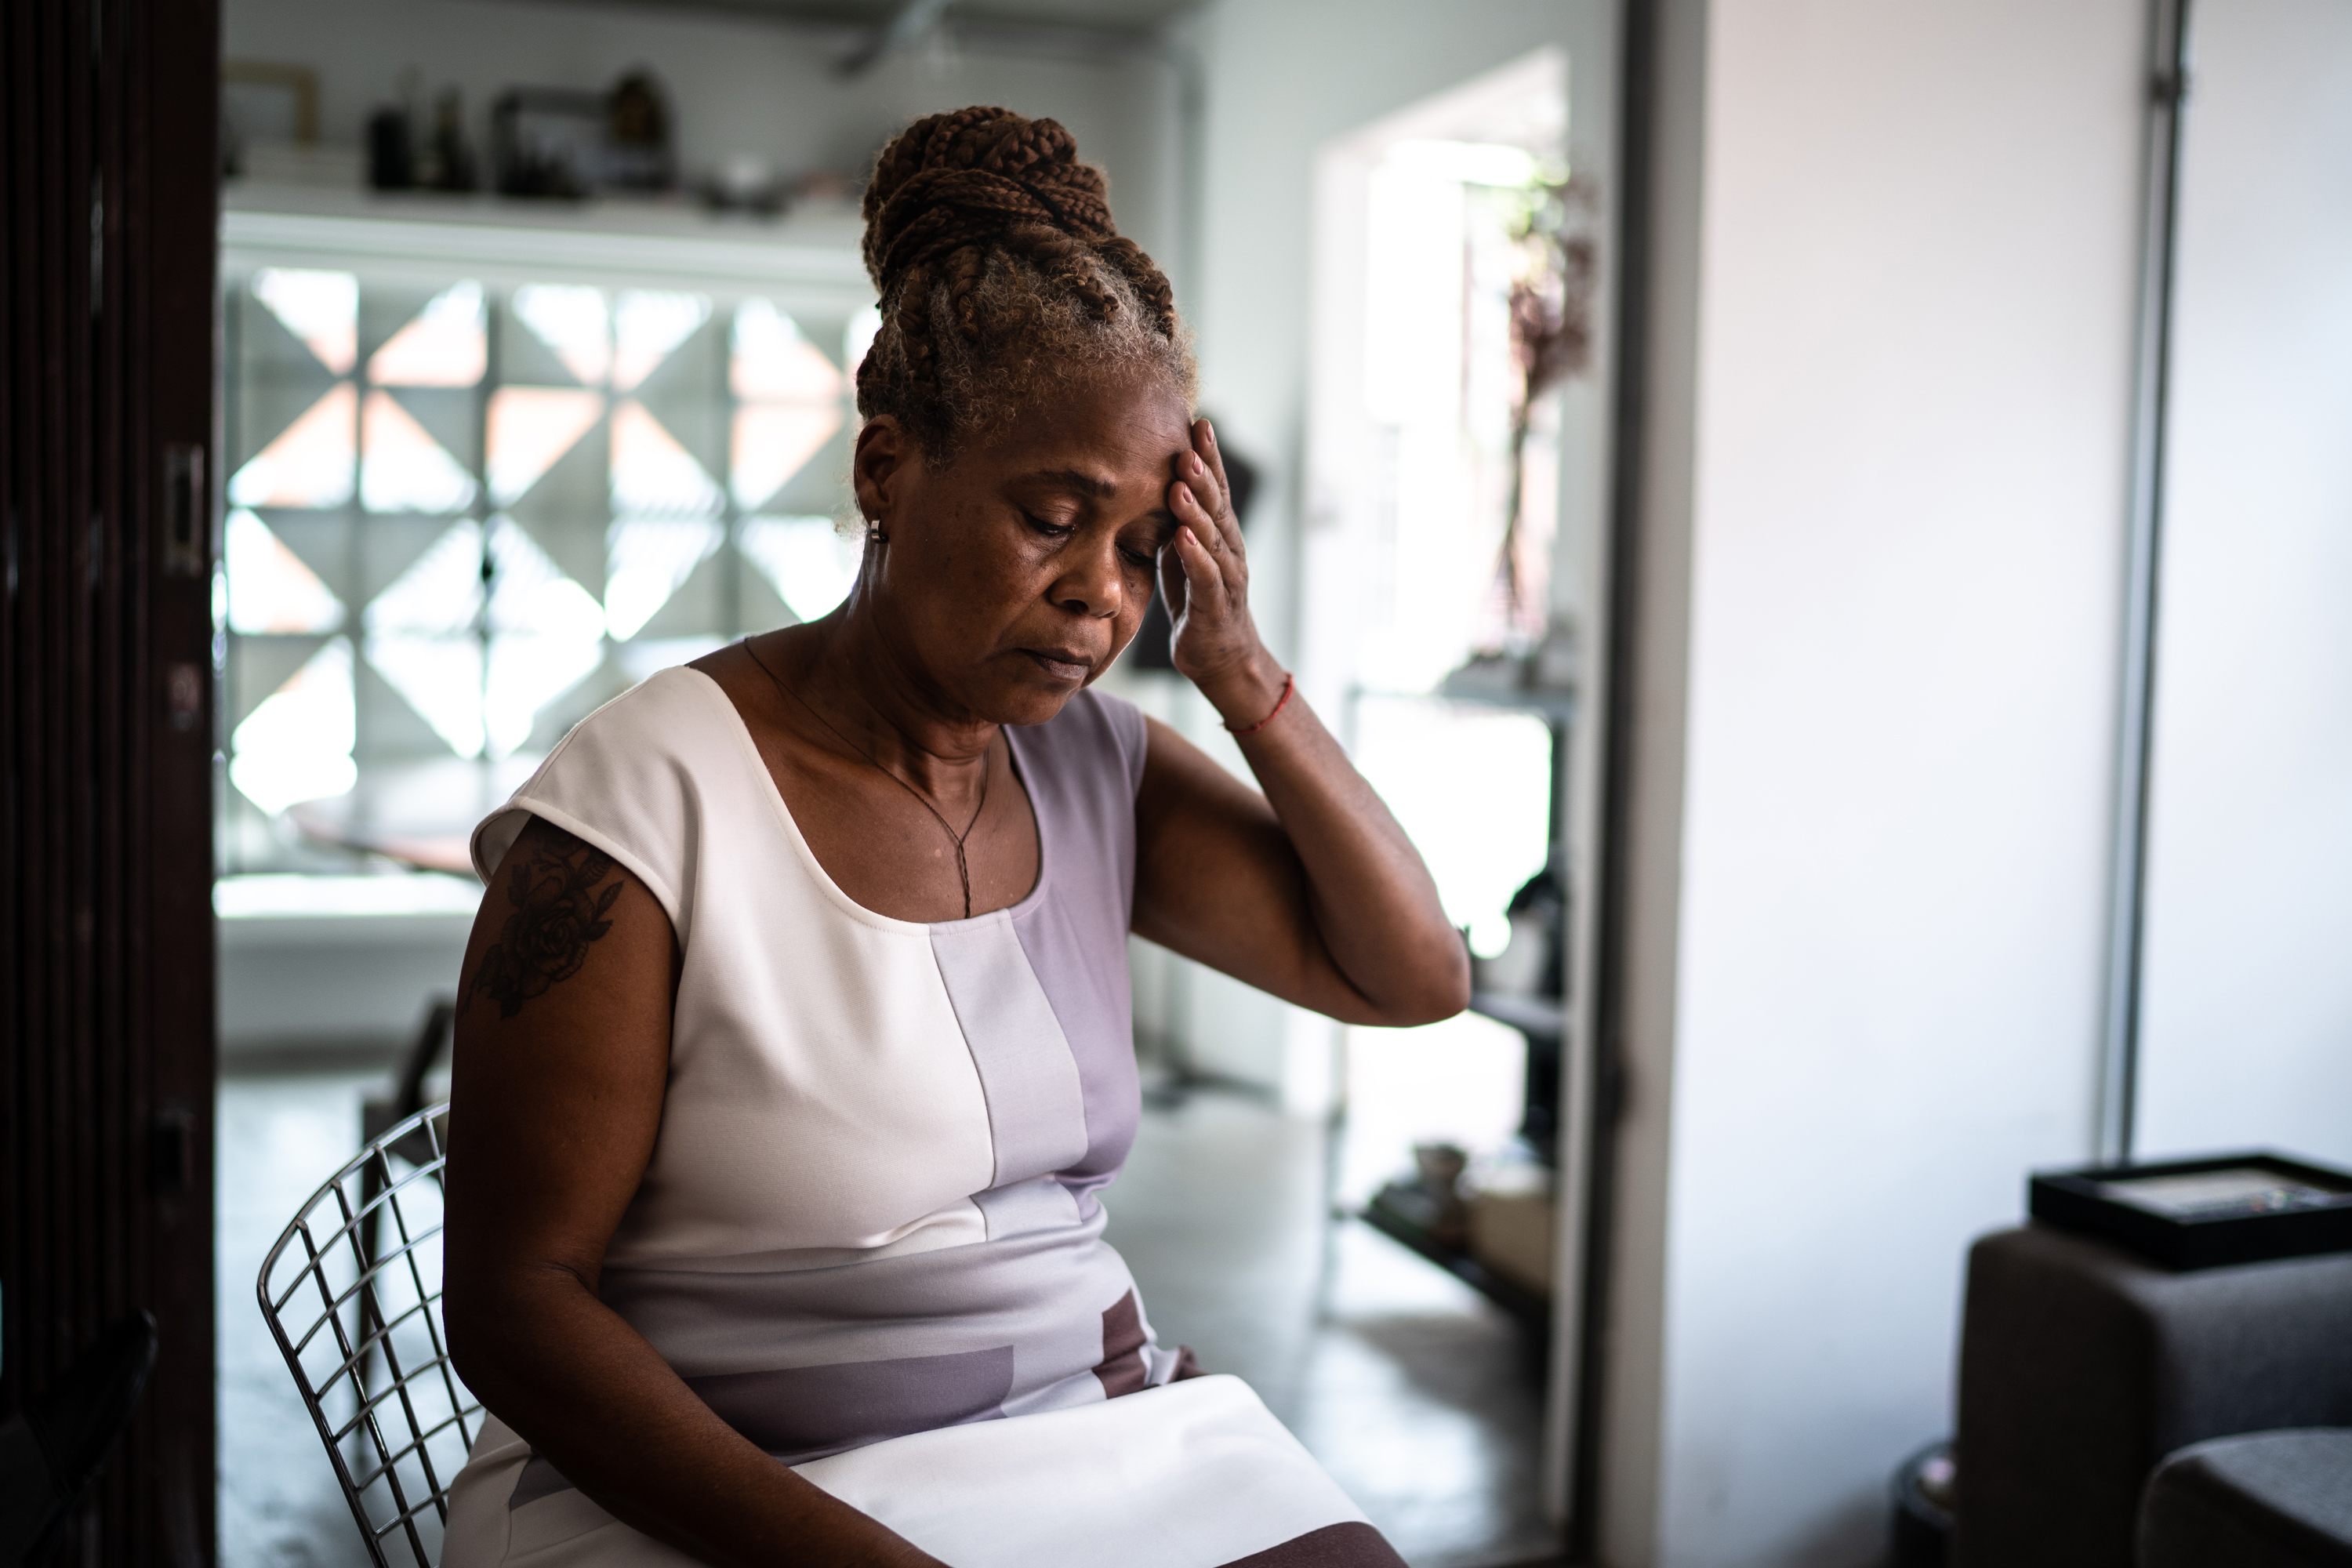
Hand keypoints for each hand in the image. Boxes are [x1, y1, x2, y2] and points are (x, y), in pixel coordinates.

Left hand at [1163, 420, 1282, 726]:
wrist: (1222, 660)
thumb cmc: (1200, 605)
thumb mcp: (1182, 558)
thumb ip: (1173, 525)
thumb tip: (1150, 488)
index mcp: (1220, 535)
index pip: (1214, 490)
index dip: (1208, 457)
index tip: (1196, 422)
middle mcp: (1229, 550)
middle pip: (1217, 505)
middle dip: (1204, 472)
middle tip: (1189, 441)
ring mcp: (1226, 578)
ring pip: (1213, 537)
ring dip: (1197, 508)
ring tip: (1181, 481)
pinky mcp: (1215, 606)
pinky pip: (1206, 577)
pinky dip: (1195, 556)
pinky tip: (1182, 536)